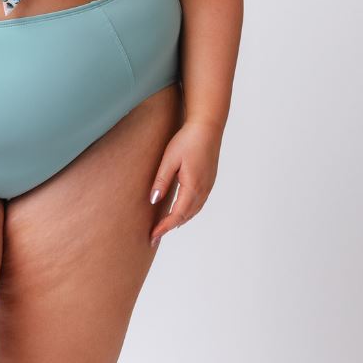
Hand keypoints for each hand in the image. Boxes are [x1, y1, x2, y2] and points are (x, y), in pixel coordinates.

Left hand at [148, 119, 221, 246]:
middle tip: (155, 235)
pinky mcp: (209, 180)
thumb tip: (153, 201)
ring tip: (165, 227)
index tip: (153, 235)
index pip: (177, 215)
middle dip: (170, 227)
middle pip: (186, 216)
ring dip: (180, 220)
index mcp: (192, 187)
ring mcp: (208, 186)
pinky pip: (198, 203)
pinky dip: (188, 212)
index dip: (164, 227)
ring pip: (193, 211)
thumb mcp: (169, 159)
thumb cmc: (187, 140)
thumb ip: (161, 180)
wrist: (208, 127)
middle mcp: (203, 190)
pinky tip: (181, 211)